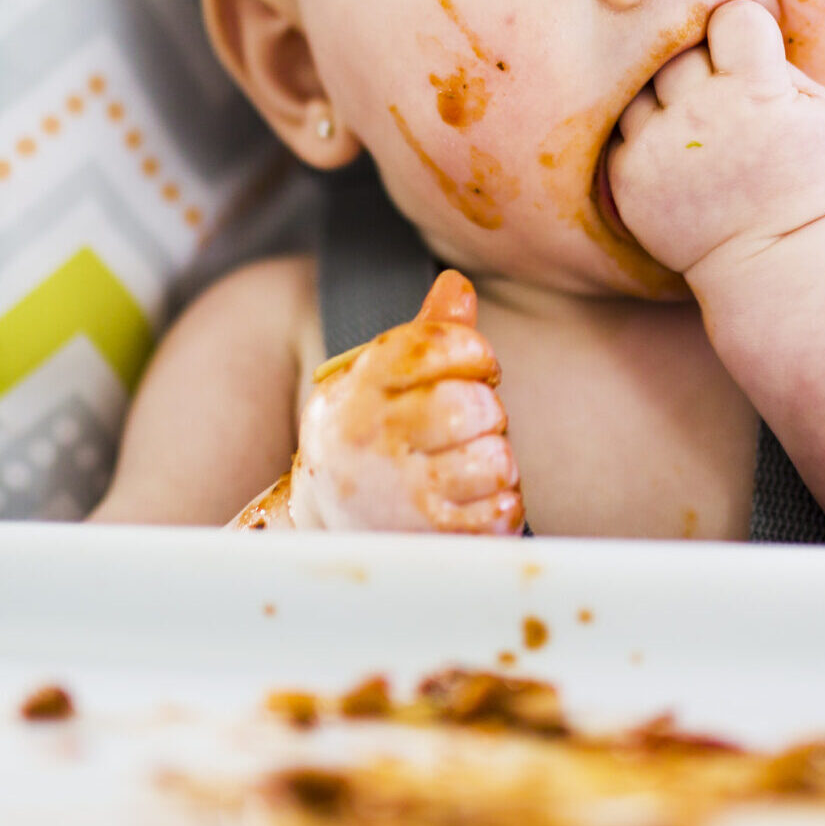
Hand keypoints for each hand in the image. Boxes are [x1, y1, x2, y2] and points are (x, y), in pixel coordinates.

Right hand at [278, 270, 523, 533]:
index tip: (477, 367)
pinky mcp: (428, 541)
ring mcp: (399, 496)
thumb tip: (458, 284)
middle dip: (489, 409)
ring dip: (497, 460)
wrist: (321, 523)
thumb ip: (425, 335)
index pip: (439, 344)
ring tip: (468, 464)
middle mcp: (371, 440)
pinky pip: (503, 511)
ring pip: (497, 460)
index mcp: (358, 387)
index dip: (476, 351)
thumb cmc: (369, 436)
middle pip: (473, 405)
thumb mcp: (379, 380)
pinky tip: (474, 501)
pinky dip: (503, 505)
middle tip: (473, 422)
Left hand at [606, 0, 824, 277]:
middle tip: (721, 96)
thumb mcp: (818, 107)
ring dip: (666, 99)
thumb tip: (727, 14)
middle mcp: (702, 114)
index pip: (731, 14)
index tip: (748, 54)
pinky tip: (677, 158)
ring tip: (698, 128)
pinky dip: (646, 136)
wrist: (778, 257)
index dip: (741, 30)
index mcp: (757, 90)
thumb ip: (773, 57)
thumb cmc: (805, 173)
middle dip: (701, 65)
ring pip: (644, 84)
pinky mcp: (628, 177)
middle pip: (680, 48)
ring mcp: (659, 147)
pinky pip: (624, 128)